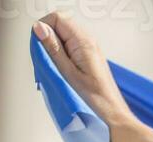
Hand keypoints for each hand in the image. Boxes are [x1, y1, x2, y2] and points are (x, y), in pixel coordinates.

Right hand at [33, 13, 133, 128]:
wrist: (112, 113)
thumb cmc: (95, 98)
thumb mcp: (67, 72)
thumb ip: (52, 47)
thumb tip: (40, 28)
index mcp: (84, 42)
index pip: (57, 18)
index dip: (44, 28)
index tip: (40, 45)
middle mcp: (89, 42)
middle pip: (60, 24)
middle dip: (48, 37)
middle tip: (48, 57)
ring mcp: (90, 48)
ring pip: (63, 35)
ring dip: (54, 47)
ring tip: (57, 66)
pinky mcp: (89, 56)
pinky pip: (69, 46)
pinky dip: (61, 53)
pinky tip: (63, 69)